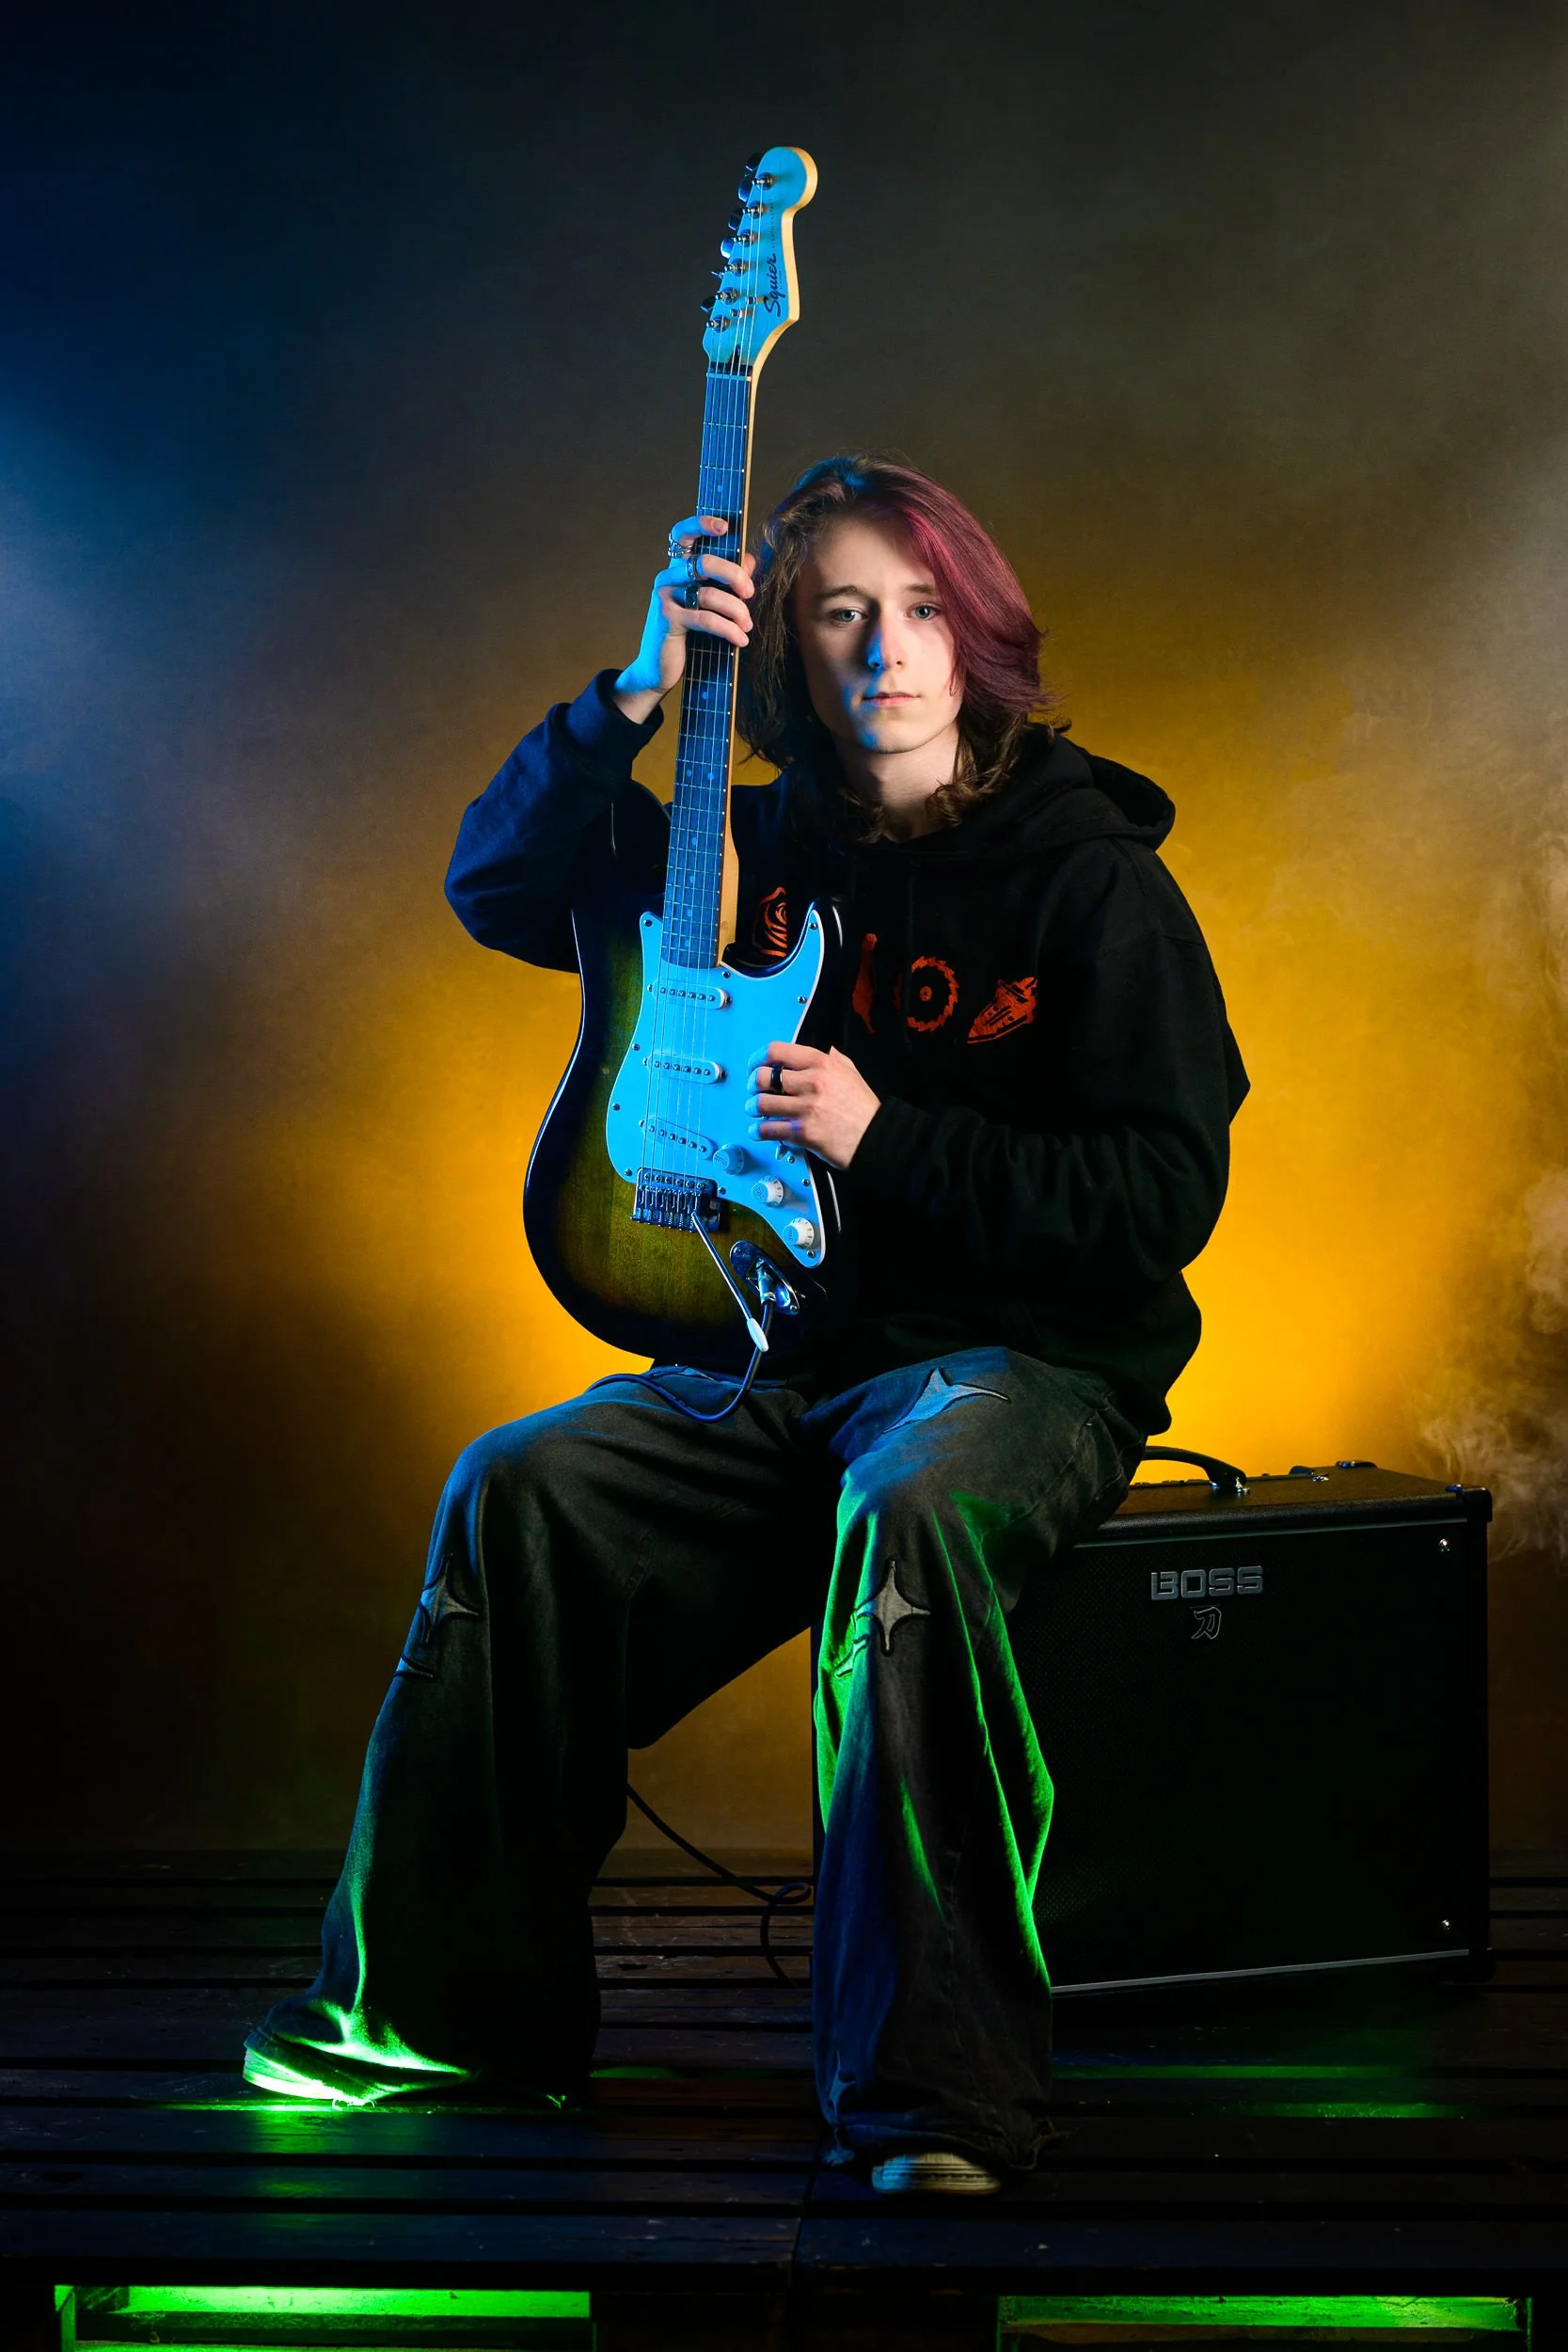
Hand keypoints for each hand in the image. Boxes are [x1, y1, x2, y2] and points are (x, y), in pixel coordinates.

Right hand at [613, 514, 755, 722]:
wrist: (658, 668)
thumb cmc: (686, 635)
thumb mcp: (709, 606)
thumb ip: (727, 581)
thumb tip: (751, 559)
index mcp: (677, 568)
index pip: (682, 535)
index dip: (701, 523)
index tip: (724, 527)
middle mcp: (668, 577)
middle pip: (705, 562)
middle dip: (734, 576)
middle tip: (750, 593)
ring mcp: (666, 597)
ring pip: (709, 593)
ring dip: (736, 610)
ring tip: (747, 625)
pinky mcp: (668, 619)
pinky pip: (706, 618)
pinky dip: (728, 629)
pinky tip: (740, 639)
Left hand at [746, 1042, 880, 1170]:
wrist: (877, 1138)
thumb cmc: (864, 1108)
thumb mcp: (851, 1072)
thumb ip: (831, 1059)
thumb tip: (818, 1050)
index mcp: (822, 1064)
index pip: (777, 1051)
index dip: (758, 1058)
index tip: (755, 1065)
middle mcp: (812, 1083)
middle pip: (763, 1076)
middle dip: (753, 1084)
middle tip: (755, 1090)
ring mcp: (806, 1108)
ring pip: (761, 1103)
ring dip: (753, 1107)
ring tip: (755, 1110)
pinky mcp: (803, 1133)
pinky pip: (768, 1129)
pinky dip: (758, 1130)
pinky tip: (757, 1130)